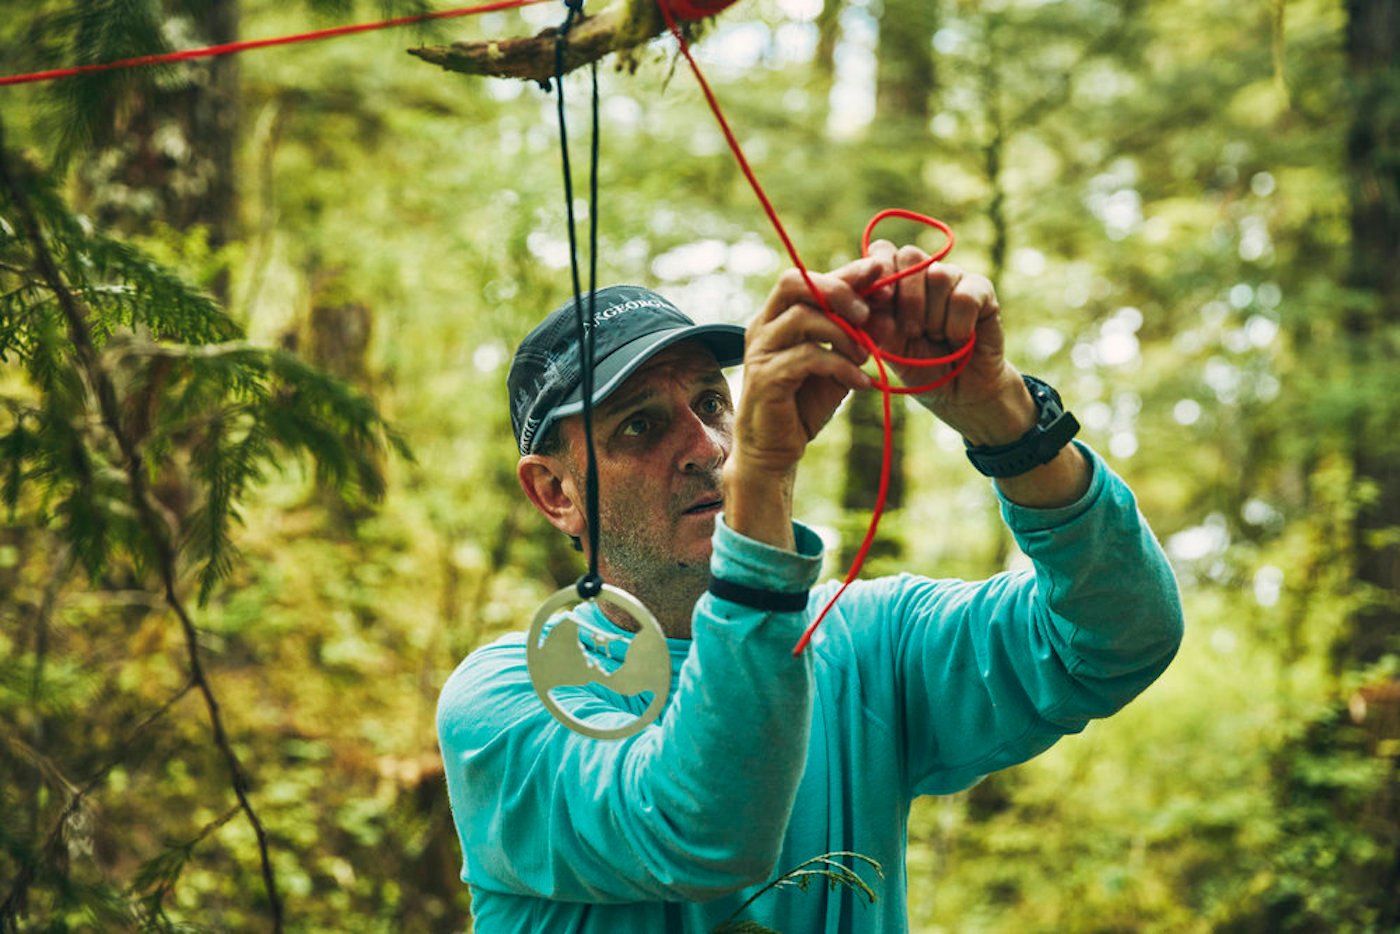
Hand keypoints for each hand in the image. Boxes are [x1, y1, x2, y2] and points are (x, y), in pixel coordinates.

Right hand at [722, 258, 890, 548]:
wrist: (775, 449)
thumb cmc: (804, 402)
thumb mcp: (839, 363)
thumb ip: (858, 337)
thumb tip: (889, 311)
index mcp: (778, 316)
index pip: (809, 278)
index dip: (845, 272)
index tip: (880, 273)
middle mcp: (764, 326)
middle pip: (794, 283)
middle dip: (838, 290)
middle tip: (868, 313)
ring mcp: (761, 350)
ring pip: (802, 317)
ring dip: (843, 333)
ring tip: (867, 355)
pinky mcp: (766, 377)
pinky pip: (807, 357)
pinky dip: (841, 367)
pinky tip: (861, 383)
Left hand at [863, 241, 1035, 445]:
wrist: (959, 392)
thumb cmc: (920, 368)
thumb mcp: (889, 349)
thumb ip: (875, 323)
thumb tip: (864, 302)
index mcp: (895, 281)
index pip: (883, 252)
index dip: (879, 272)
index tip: (879, 303)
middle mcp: (924, 273)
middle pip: (910, 256)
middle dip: (907, 299)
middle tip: (911, 332)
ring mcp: (954, 278)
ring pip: (938, 276)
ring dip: (933, 318)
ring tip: (936, 338)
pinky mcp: (982, 290)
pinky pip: (965, 296)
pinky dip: (957, 325)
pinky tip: (958, 338)